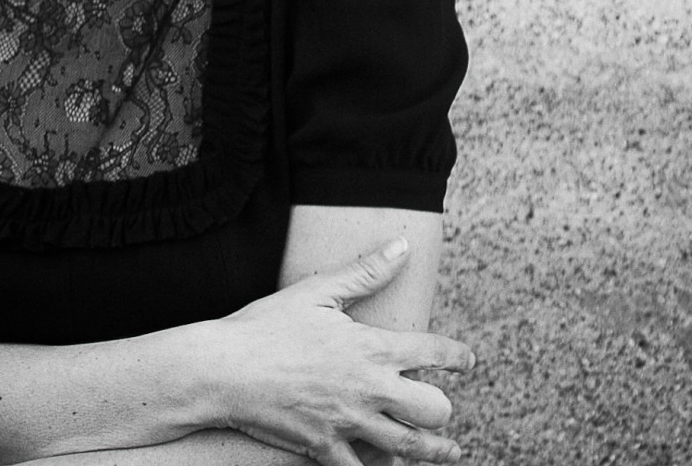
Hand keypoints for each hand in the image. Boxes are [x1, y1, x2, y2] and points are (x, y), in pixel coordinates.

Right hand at [212, 237, 473, 465]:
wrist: (225, 369)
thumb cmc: (268, 325)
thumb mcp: (317, 291)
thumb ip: (366, 272)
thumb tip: (403, 246)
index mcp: (369, 347)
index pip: (431, 352)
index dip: (455, 356)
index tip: (467, 359)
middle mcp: (368, 389)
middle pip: (432, 410)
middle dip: (443, 409)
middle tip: (443, 407)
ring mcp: (348, 424)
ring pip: (409, 447)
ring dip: (434, 450)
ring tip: (449, 452)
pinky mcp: (325, 449)